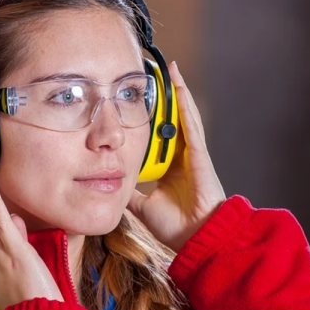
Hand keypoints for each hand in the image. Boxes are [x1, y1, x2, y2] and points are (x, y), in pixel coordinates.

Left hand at [127, 61, 225, 251]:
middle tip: (156, 74)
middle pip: (173, 120)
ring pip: (184, 116)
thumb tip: (110, 184)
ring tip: (171, 70)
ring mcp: (193, 153)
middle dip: (166, 97)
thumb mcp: (142, 205)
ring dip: (178, 92)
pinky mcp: (199, 154)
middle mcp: (183, 156)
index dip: (153, 117)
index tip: (142, 99)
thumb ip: (130, 193)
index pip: (160, 135)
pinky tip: (179, 88)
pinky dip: (185, 105)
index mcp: (171, 167)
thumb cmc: (176, 227)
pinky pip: (191, 125)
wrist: (197, 239)